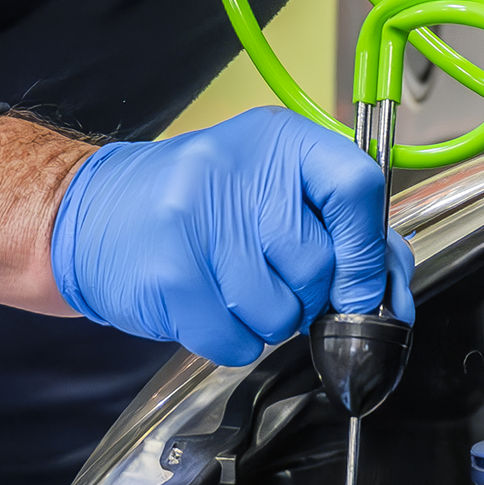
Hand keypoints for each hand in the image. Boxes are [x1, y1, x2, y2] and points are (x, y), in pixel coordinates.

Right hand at [49, 107, 415, 365]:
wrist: (90, 214)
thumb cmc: (198, 206)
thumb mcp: (272, 191)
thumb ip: (343, 232)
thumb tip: (393, 292)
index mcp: (279, 142)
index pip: (357, 187)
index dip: (367, 249)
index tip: (361, 282)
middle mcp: (237, 171)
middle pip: (319, 264)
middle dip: (308, 293)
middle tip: (274, 278)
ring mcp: (197, 220)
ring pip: (281, 313)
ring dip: (268, 321)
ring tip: (234, 287)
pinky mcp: (169, 276)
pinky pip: (237, 342)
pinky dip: (232, 341)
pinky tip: (208, 307)